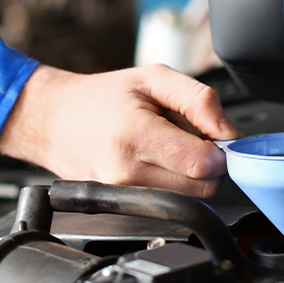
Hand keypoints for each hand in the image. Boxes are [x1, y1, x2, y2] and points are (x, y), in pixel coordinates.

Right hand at [0, 64, 240, 197]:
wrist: (53, 120)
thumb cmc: (103, 97)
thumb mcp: (154, 78)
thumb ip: (199, 99)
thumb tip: (229, 132)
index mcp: (136, 134)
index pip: (202, 164)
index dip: (219, 150)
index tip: (213, 135)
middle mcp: (126, 171)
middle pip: (202, 187)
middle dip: (208, 163)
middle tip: (190, 137)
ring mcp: (121, 192)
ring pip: (187, 198)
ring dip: (190, 175)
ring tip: (169, 147)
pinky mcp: (119, 205)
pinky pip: (166, 201)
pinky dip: (172, 183)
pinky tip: (155, 162)